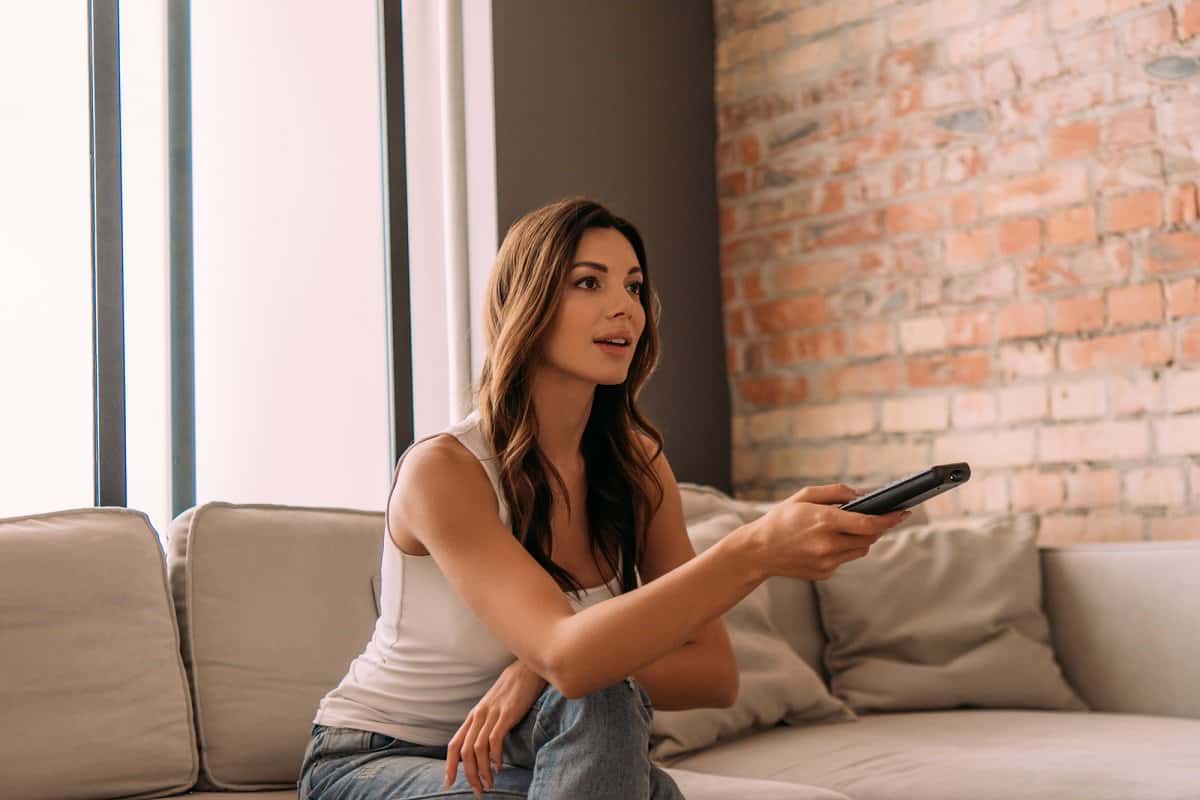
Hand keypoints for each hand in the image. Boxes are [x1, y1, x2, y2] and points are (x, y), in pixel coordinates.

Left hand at [444, 659, 546, 796]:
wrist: (527, 668)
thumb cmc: (512, 689)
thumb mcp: (493, 706)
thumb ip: (486, 723)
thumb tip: (483, 745)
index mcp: (473, 716)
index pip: (454, 744)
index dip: (449, 765)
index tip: (449, 783)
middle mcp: (478, 716)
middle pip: (464, 751)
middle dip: (468, 774)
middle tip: (478, 790)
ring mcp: (491, 715)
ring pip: (478, 749)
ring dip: (482, 770)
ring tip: (489, 784)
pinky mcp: (506, 714)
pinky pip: (495, 740)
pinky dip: (495, 757)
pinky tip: (499, 767)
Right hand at [745, 483, 909, 580]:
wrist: (758, 551)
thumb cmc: (781, 519)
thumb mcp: (805, 496)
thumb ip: (836, 492)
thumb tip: (864, 494)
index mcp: (825, 521)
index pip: (869, 524)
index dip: (890, 519)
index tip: (904, 512)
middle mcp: (828, 544)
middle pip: (870, 538)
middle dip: (878, 527)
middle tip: (882, 517)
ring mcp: (827, 562)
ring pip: (860, 550)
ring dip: (862, 538)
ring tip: (850, 528)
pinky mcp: (824, 573)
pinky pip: (844, 559)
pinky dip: (843, 549)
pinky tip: (827, 542)